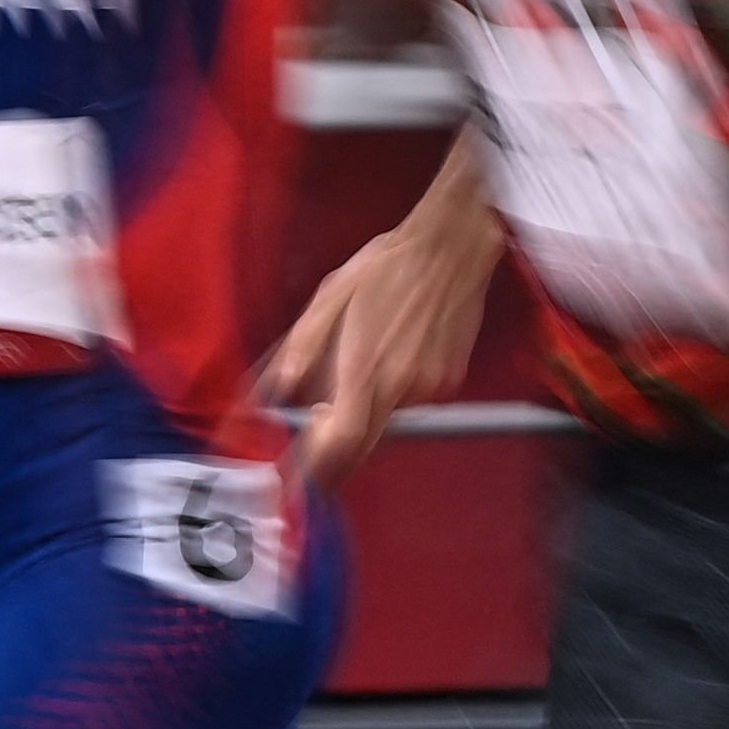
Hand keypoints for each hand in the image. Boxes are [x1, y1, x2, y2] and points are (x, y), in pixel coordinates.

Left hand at [262, 219, 487, 482]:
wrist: (452, 248)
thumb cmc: (388, 266)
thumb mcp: (330, 297)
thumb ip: (301, 347)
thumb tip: (277, 390)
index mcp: (367, 367)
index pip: (342, 442)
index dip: (320, 469)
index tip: (298, 480)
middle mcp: (401, 387)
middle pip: (364, 445)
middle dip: (335, 456)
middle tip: (312, 447)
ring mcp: (430, 387)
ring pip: (386, 419)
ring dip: (364, 411)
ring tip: (359, 366)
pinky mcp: (448, 381)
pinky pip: (410, 400)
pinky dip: (392, 391)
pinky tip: (393, 353)